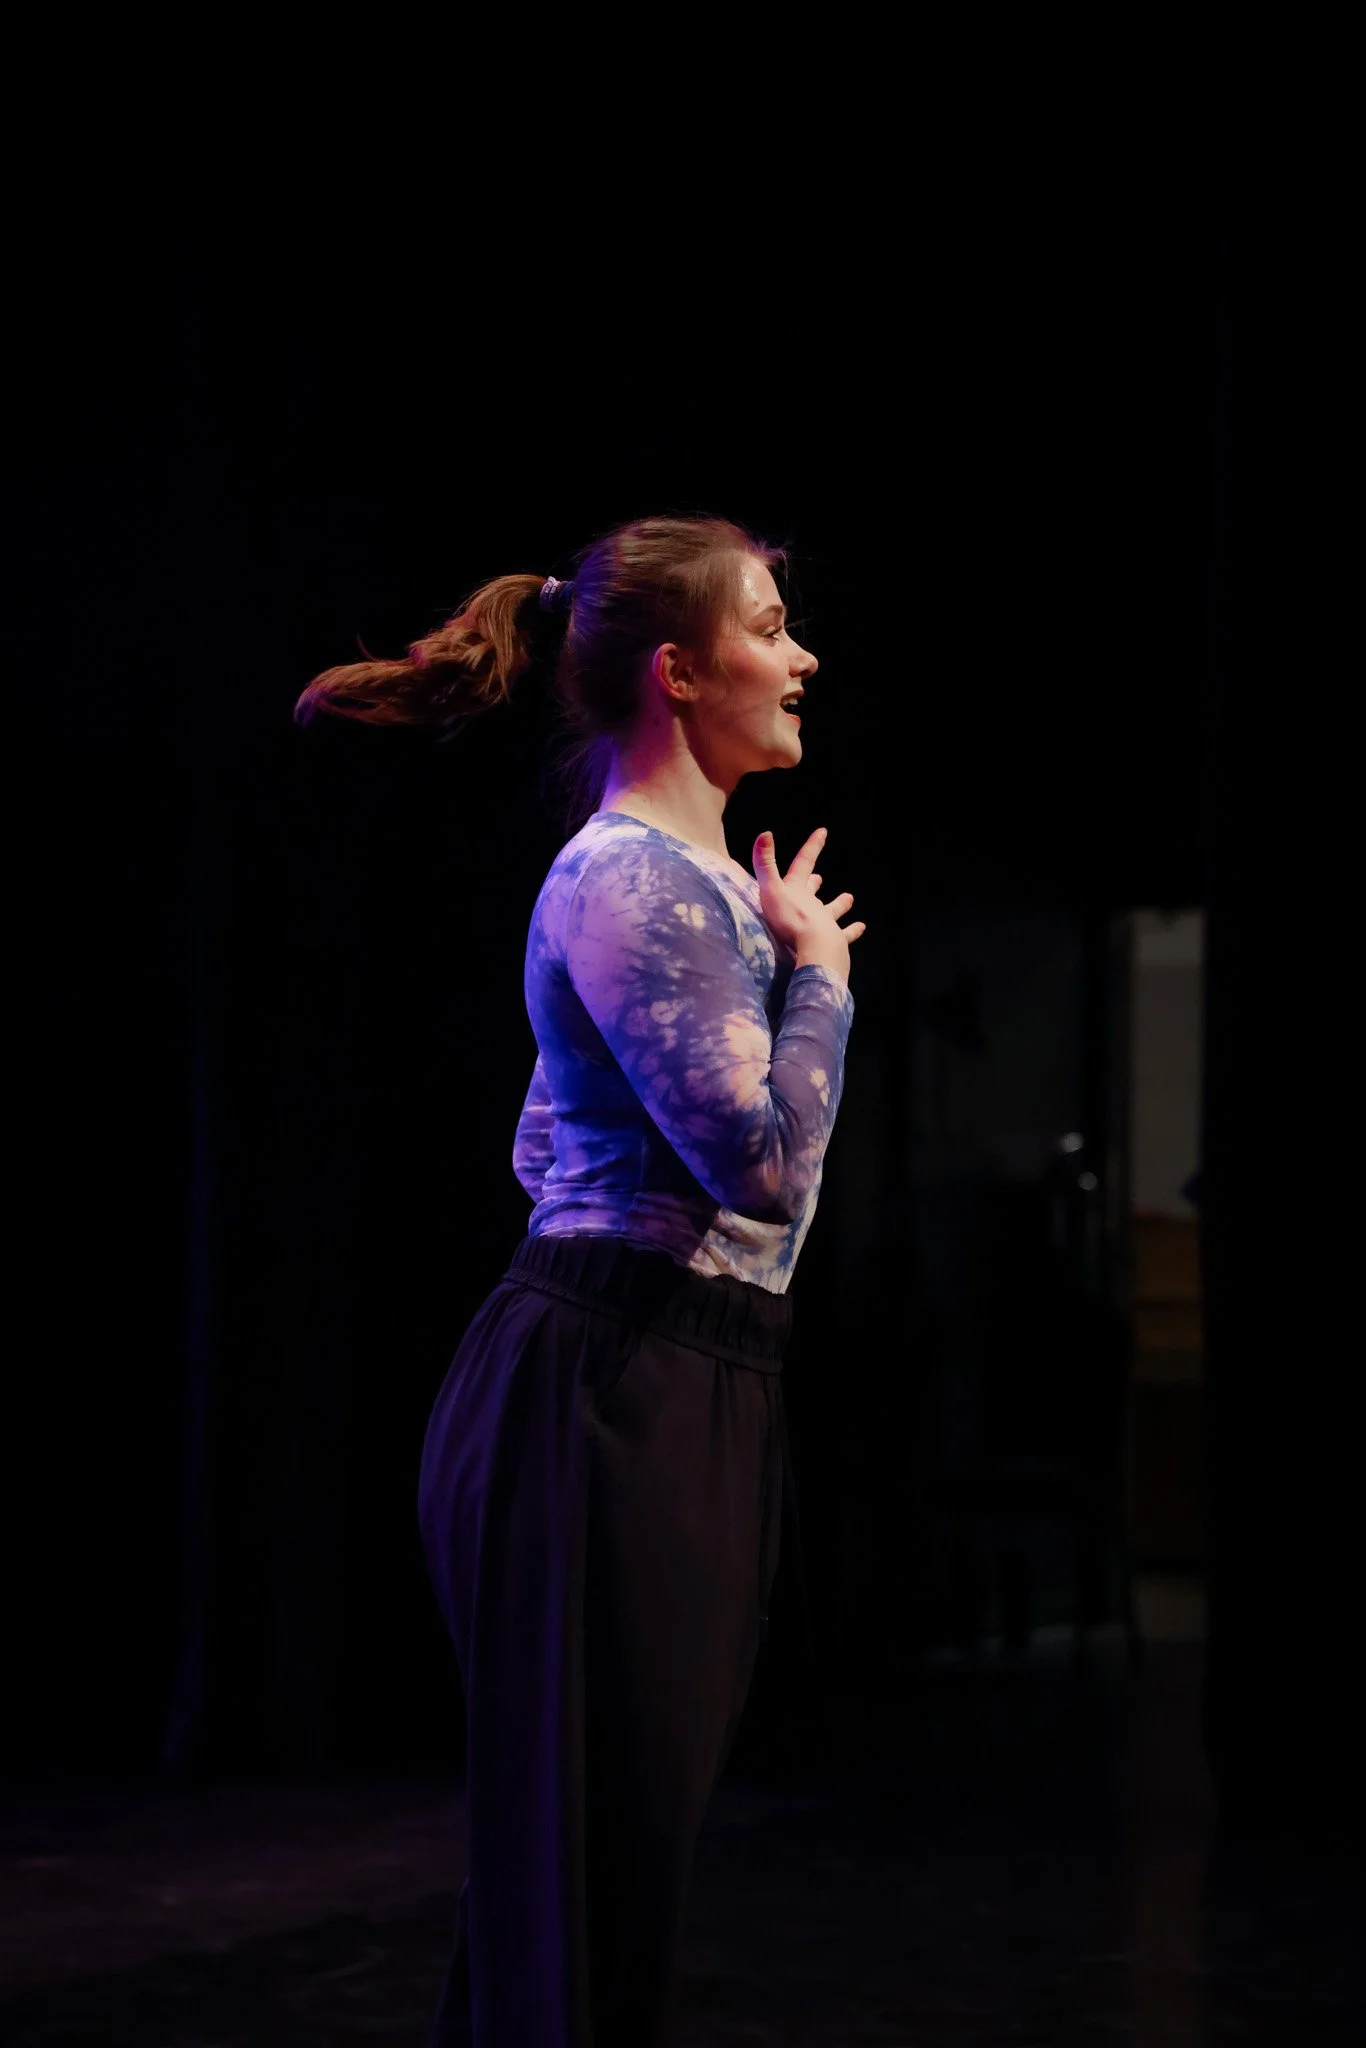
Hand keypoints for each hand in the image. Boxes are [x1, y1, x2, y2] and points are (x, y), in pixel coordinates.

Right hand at [751, 826, 865, 980]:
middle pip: (814, 890)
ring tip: (849, 899)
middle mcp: (813, 905)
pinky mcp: (835, 940)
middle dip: (815, 882)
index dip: (812, 847)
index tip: (823, 832)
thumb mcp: (771, 890)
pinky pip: (846, 934)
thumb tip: (765, 834)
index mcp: (798, 890)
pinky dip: (853, 931)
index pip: (804, 863)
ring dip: (840, 904)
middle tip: (820, 877)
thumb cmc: (791, 920)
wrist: (816, 947)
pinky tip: (861, 927)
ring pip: (833, 910)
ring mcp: (826, 922)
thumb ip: (765, 864)